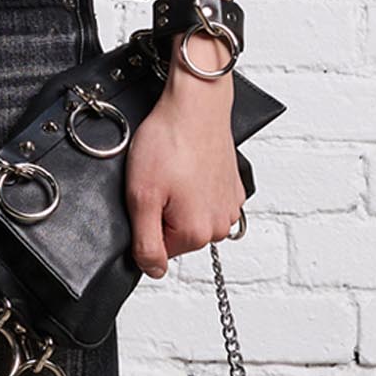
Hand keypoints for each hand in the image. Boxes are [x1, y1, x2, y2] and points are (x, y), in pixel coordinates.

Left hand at [125, 0, 245, 279]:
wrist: (195, 104)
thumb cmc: (168, 143)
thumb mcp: (141, 198)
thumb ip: (146, 244)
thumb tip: (153, 272)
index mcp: (196, 233)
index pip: (158, 252)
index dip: (145, 225)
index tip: (147, 198)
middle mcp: (219, 225)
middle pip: (177, 236)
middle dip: (162, 214)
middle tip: (158, 181)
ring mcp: (230, 206)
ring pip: (192, 219)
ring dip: (179, 201)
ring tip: (174, 172)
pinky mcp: (234, 187)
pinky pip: (207, 201)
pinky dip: (195, 188)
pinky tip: (189, 167)